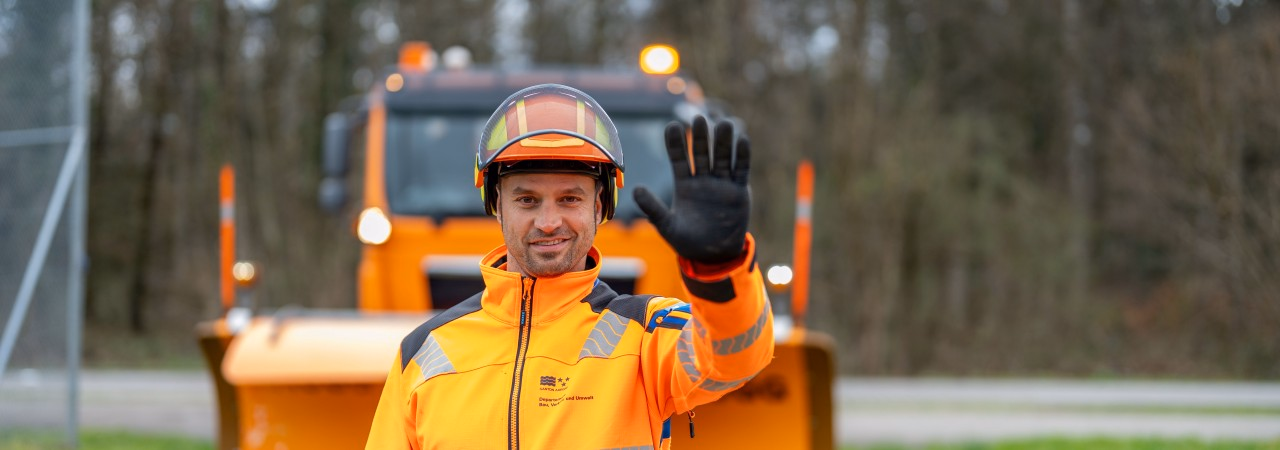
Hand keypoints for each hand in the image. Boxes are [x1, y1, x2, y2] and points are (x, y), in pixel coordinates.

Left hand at [634, 115, 750, 264]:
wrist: (713, 255)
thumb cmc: (687, 241)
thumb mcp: (667, 225)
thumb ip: (653, 208)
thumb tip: (634, 189)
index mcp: (684, 186)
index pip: (679, 159)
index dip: (676, 144)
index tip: (672, 126)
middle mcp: (703, 181)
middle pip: (701, 153)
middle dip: (700, 137)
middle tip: (699, 119)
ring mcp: (721, 184)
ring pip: (722, 157)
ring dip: (723, 142)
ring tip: (723, 124)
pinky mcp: (738, 191)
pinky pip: (740, 170)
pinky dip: (741, 155)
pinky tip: (741, 139)